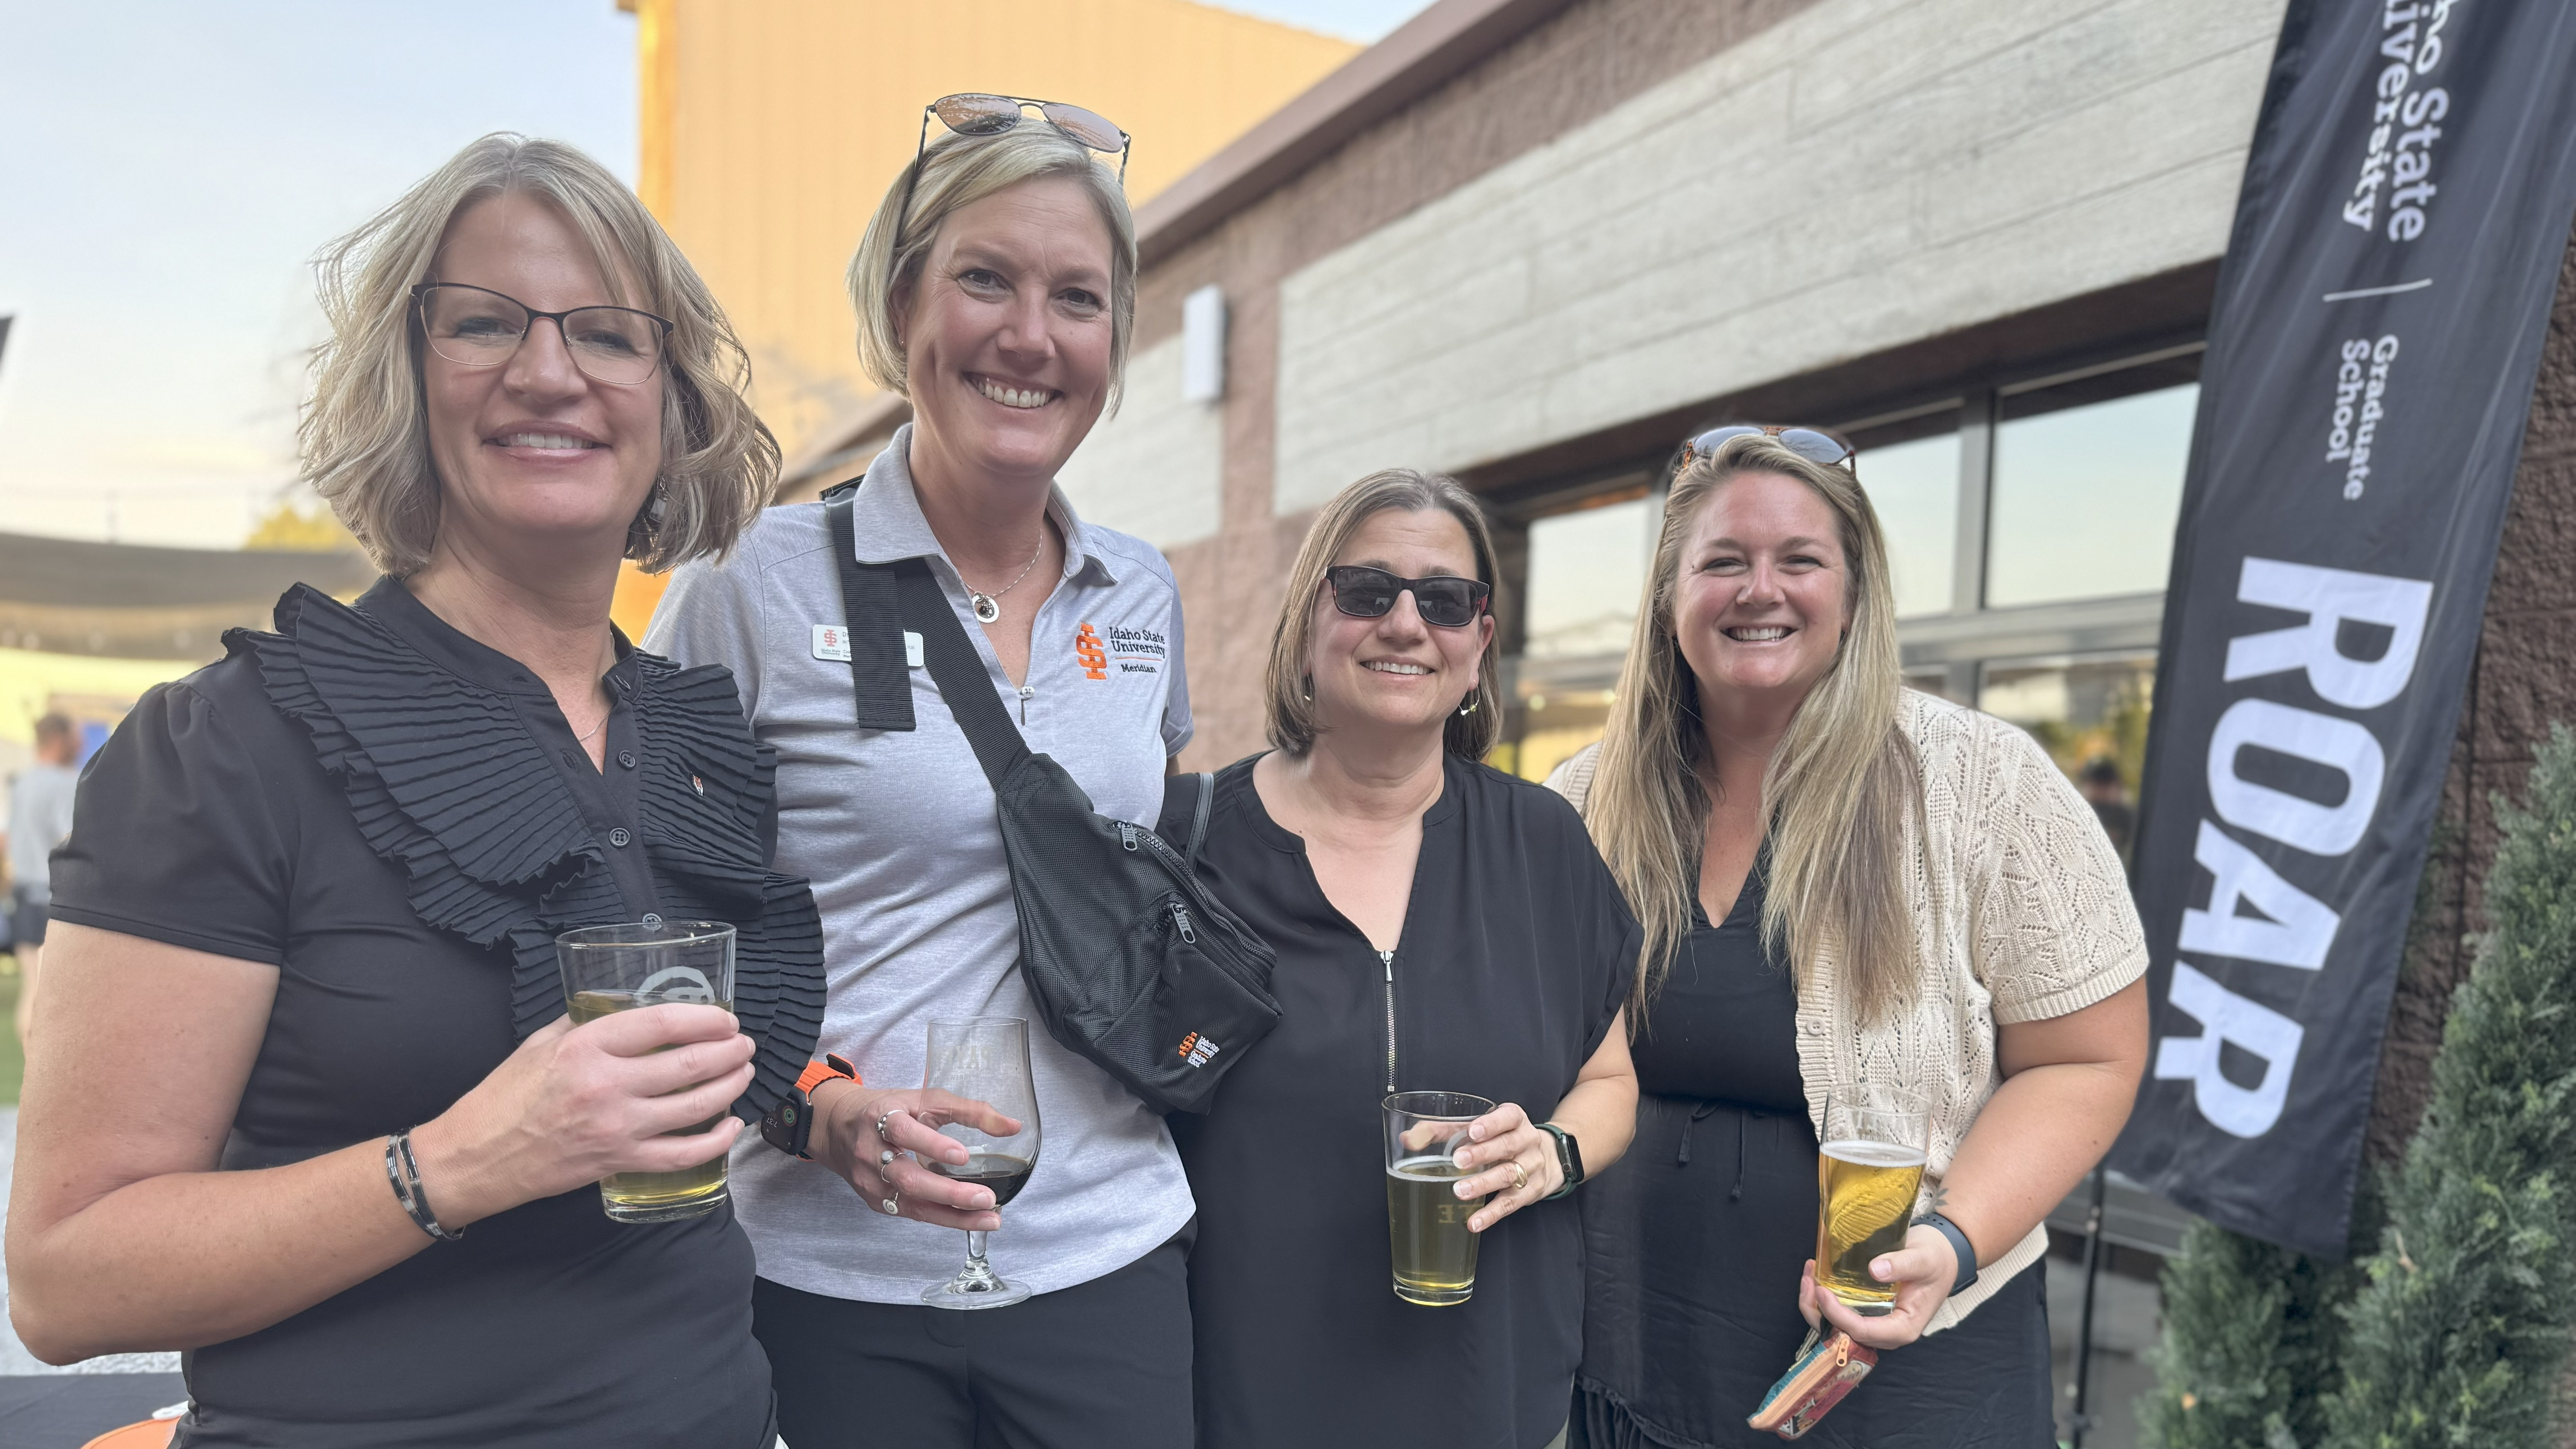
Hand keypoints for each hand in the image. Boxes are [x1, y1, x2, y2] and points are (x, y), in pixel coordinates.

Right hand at [408, 1003, 754, 1226]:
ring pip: (693, 1106)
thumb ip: (586, 1023)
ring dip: (730, 1087)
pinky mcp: (618, 1162)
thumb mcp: (541, 1042)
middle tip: (744, 1045)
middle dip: (729, 1052)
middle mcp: (606, 1085)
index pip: (663, 1023)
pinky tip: (731, 1126)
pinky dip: (714, 1141)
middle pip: (688, 1064)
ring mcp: (616, 1127)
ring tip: (744, 1073)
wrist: (476, 1156)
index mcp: (586, 1046)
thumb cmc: (505, 1095)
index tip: (726, 1019)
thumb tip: (628, 1008)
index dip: (706, 1018)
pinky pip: (681, 1154)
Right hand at [809, 1081, 1022, 1231]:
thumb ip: (968, 1110)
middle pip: (908, 1178)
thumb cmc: (887, 1110)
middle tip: (986, 1197)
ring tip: (989, 1218)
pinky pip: (912, 1213)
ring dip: (953, 1215)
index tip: (963, 1155)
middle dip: (949, 1192)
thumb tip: (1013, 1126)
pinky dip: (943, 1218)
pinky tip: (970, 1220)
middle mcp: (872, 1153)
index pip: (904, 1132)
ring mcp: (872, 1182)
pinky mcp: (877, 1202)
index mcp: (881, 1118)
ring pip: (911, 1204)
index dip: (932, 1145)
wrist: (838, 1128)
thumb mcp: (923, 1099)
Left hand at [1444, 1102, 1561, 1233]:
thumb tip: (1407, 1139)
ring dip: (1483, 1183)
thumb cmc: (1501, 1138)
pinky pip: (1510, 1203)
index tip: (1472, 1130)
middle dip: (1483, 1153)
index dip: (1492, 1123)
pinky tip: (1473, 1221)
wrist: (1546, 1158)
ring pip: (1509, 1175)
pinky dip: (1491, 1214)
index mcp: (1514, 1119)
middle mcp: (1527, 1141)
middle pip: (1507, 1145)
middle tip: (1458, 1161)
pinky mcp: (1531, 1191)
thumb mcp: (1479, 1128)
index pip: (1508, 1117)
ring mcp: (1531, 1167)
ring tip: (1460, 1191)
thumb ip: (1443, 1131)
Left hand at [1796, 1223, 1960, 1350]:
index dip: (1838, 1316)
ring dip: (1816, 1305)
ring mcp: (1874, 1323)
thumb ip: (1902, 1264)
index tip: (1821, 1291)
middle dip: (1819, 1311)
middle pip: (1843, 1334)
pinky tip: (1817, 1274)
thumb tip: (1875, 1270)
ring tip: (1809, 1273)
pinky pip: (1839, 1313)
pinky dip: (1823, 1299)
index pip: (1863, 1332)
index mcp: (1903, 1328)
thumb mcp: (1923, 1259)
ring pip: (1836, 1326)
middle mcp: (1885, 1332)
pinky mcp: (1866, 1312)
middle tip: (1809, 1279)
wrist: (1940, 1258)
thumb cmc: (1935, 1260)